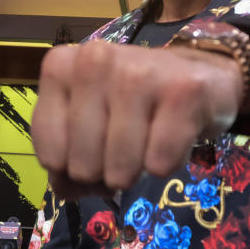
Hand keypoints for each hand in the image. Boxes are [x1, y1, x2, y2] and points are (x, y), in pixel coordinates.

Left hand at [31, 40, 243, 199]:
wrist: (199, 76)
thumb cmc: (132, 103)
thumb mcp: (85, 122)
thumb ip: (63, 158)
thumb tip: (65, 189)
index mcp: (60, 66)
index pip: (50, 156)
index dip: (72, 170)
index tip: (94, 149)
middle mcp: (95, 60)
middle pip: (83, 167)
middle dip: (106, 172)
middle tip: (126, 145)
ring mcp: (139, 72)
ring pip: (121, 169)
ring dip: (138, 170)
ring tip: (150, 138)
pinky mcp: (184, 91)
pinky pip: (161, 164)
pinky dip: (169, 163)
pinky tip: (173, 134)